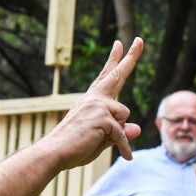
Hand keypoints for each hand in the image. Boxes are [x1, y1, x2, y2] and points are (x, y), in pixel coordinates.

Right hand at [46, 38, 143, 168]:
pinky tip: (125, 156)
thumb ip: (119, 132)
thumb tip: (137, 129)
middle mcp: (94, 98)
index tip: (119, 43)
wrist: (55, 152)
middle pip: (117, 74)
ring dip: (118, 132)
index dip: (114, 60)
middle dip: (131, 57)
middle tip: (140, 39)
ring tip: (99, 141)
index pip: (105, 76)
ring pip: (124, 114)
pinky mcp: (103, 117)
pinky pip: (122, 133)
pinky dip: (124, 147)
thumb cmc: (74, 148)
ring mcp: (98, 105)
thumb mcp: (102, 139)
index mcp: (91, 100)